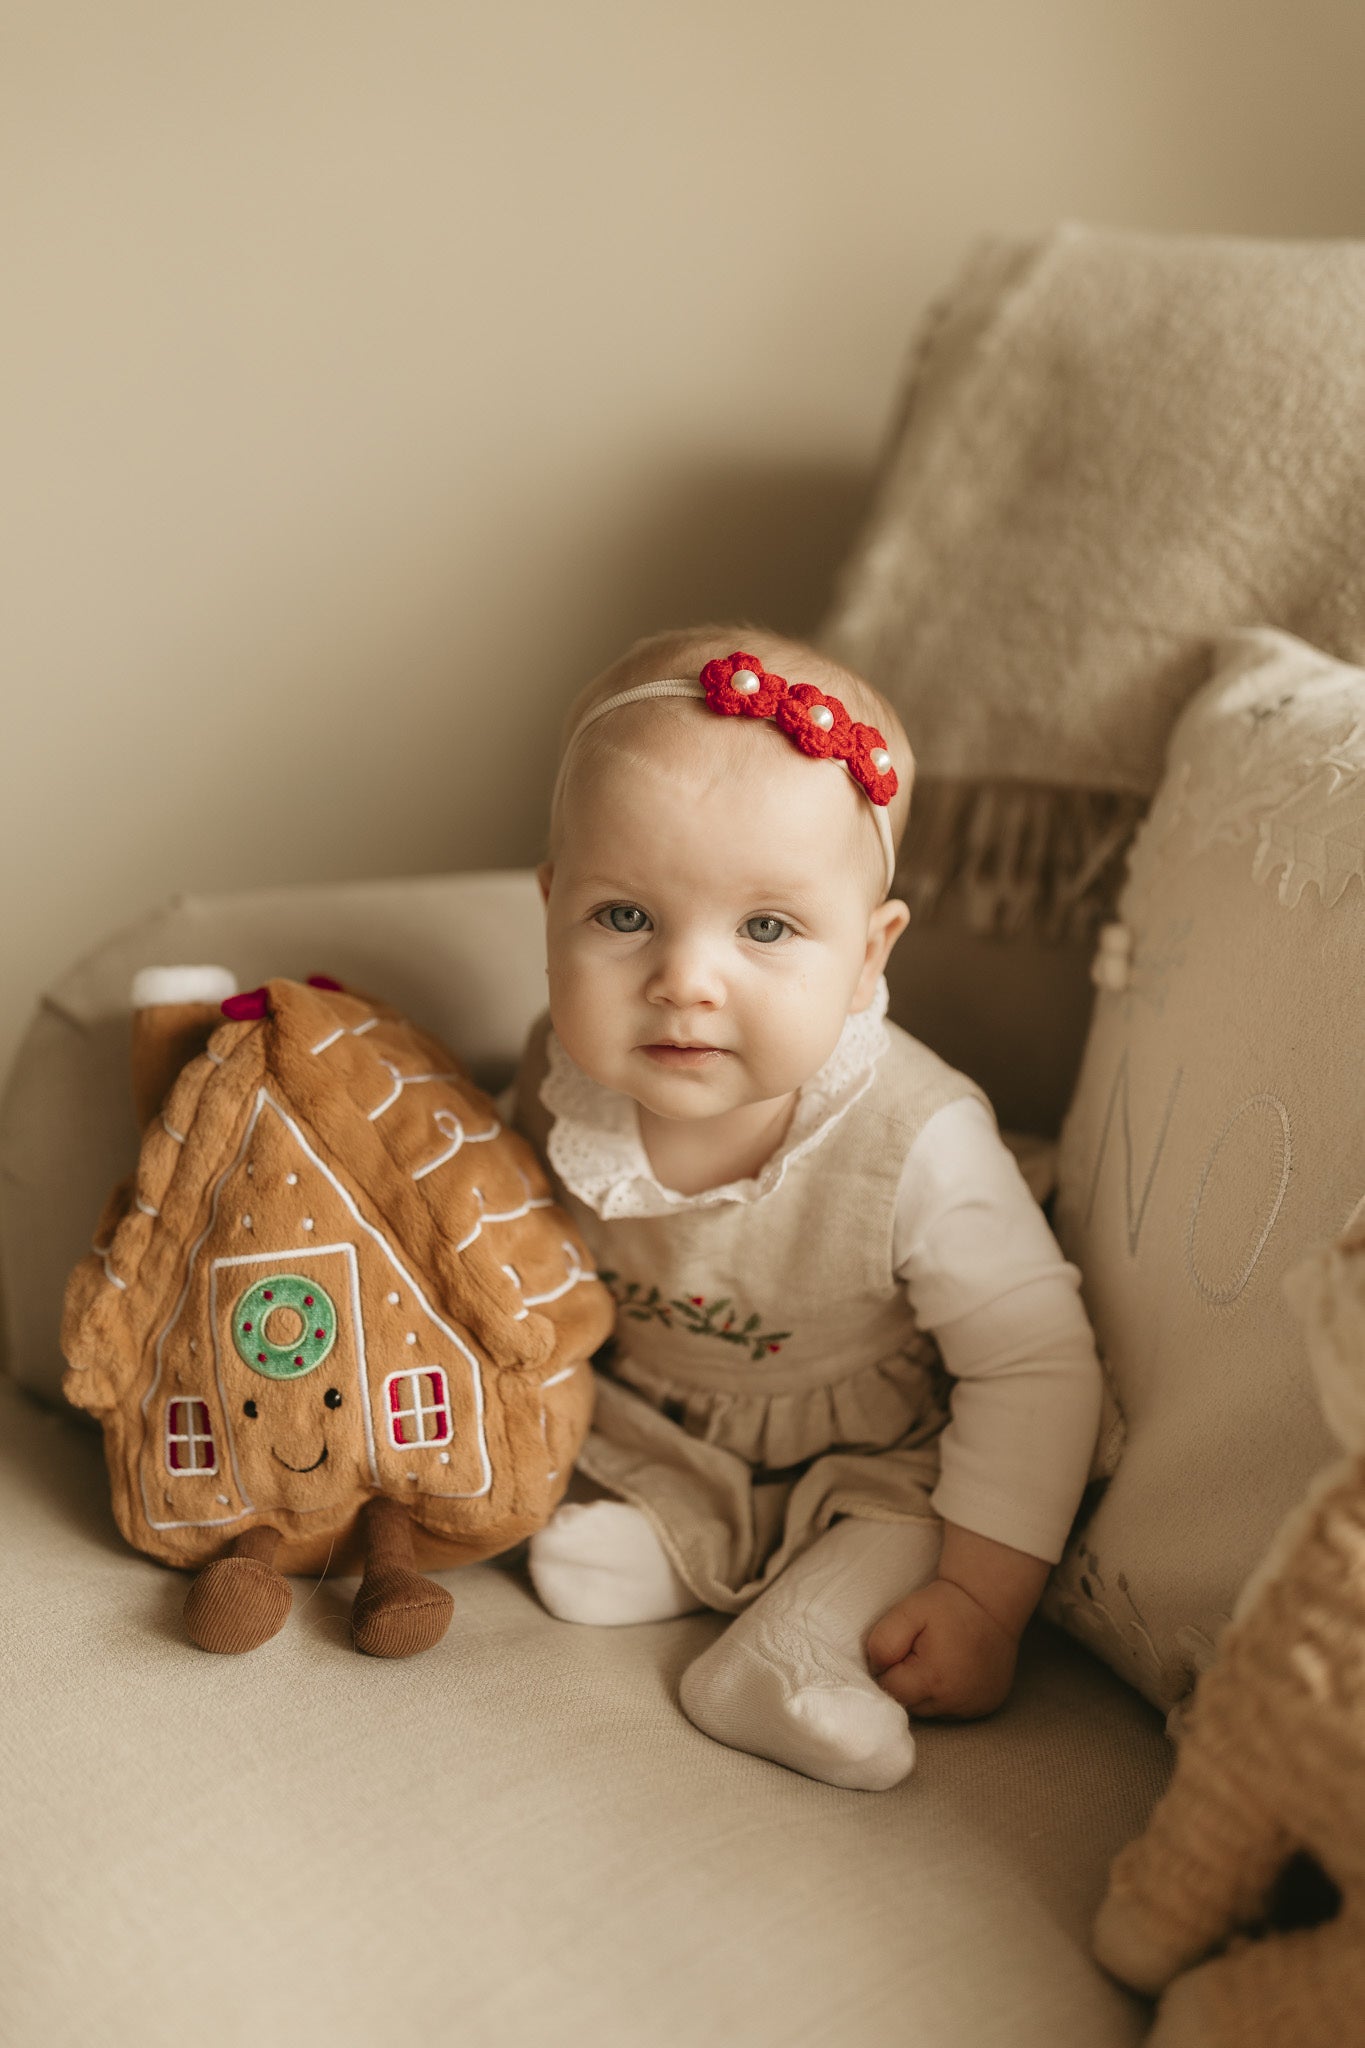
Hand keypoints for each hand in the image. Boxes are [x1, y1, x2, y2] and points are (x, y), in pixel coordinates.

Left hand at [866, 1577, 1019, 1720]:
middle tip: (920, 1651)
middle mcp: (955, 1702)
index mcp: (933, 1680)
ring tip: (937, 1660)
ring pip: (930, 1710)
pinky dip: (947, 1695)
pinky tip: (953, 1671)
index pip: (890, 1690)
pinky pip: (952, 1710)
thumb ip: (883, 1641)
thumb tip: (876, 1669)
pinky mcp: (985, 1708)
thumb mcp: (908, 1611)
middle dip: (906, 1682)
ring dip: (926, 1691)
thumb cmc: (948, 1605)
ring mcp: (973, 1708)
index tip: (904, 1647)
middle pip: (910, 1705)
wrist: (991, 1602)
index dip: (890, 1667)